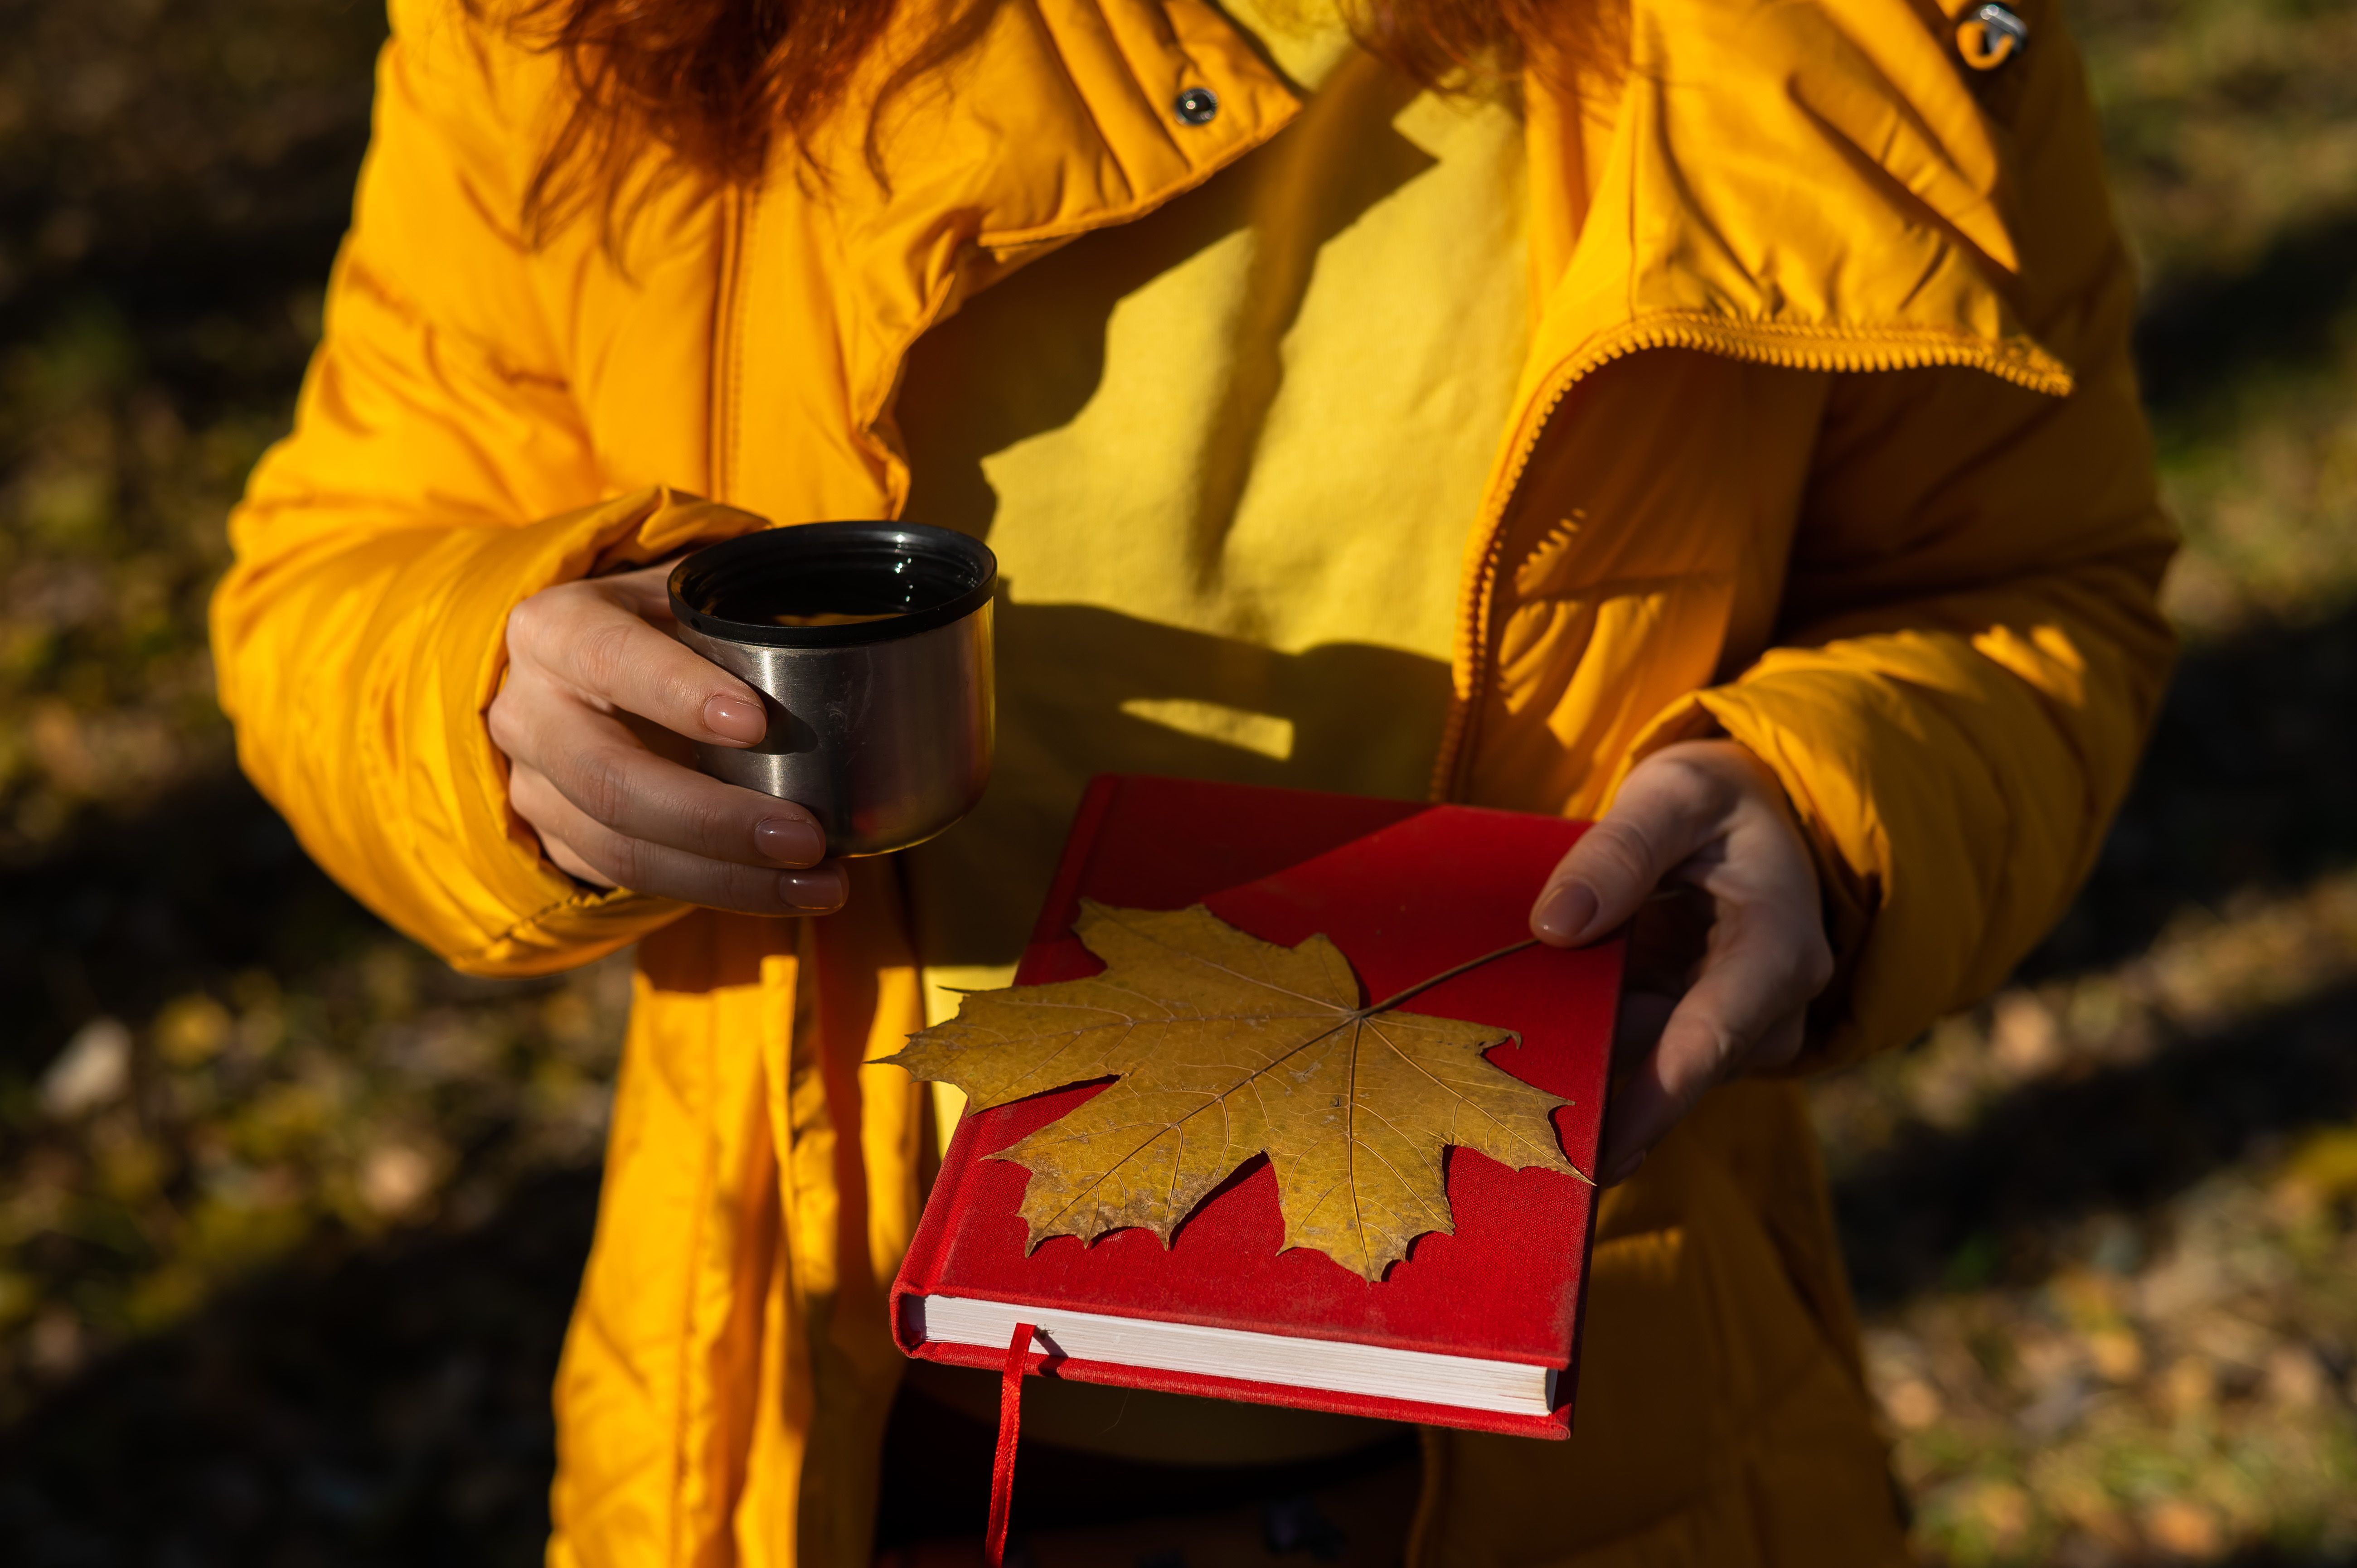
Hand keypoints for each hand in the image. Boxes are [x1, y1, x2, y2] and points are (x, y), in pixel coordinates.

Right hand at [487, 561, 847, 914]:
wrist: (582, 674)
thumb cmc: (659, 628)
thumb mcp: (684, 598)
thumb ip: (736, 622)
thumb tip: (847, 664)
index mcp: (556, 629)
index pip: (610, 657)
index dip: (678, 692)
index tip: (755, 722)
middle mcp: (529, 712)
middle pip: (610, 781)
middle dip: (715, 819)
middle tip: (807, 836)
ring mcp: (535, 786)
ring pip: (621, 851)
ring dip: (728, 879)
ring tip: (821, 883)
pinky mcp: (557, 841)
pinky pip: (632, 882)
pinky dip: (717, 892)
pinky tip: (787, 891)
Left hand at [1528, 739, 1832, 1183]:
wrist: (1747, 815)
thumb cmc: (1715, 799)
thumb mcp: (1675, 795)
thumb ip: (1622, 850)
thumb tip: (1556, 924)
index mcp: (1777, 950)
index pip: (1709, 1040)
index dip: (1651, 1102)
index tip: (1595, 1154)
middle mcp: (1768, 1007)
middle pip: (1669, 1067)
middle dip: (1594, 1097)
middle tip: (1505, 1133)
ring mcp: (1731, 1027)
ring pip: (1645, 1065)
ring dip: (1577, 1072)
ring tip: (1492, 1099)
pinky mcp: (1691, 1029)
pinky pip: (1634, 1051)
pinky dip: (1580, 1047)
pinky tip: (1513, 1060)